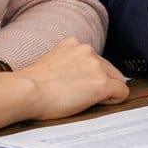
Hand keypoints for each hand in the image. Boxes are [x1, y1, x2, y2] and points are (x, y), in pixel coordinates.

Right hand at [15, 38, 129, 120]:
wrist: (26, 91)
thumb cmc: (30, 84)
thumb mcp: (50, 62)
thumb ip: (66, 62)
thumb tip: (76, 76)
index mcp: (73, 44)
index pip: (94, 60)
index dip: (91, 76)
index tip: (81, 87)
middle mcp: (88, 50)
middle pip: (107, 69)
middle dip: (100, 82)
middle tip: (83, 97)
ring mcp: (96, 67)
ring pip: (116, 80)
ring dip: (106, 91)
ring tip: (85, 101)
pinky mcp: (101, 84)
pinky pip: (121, 92)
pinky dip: (114, 100)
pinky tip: (100, 104)